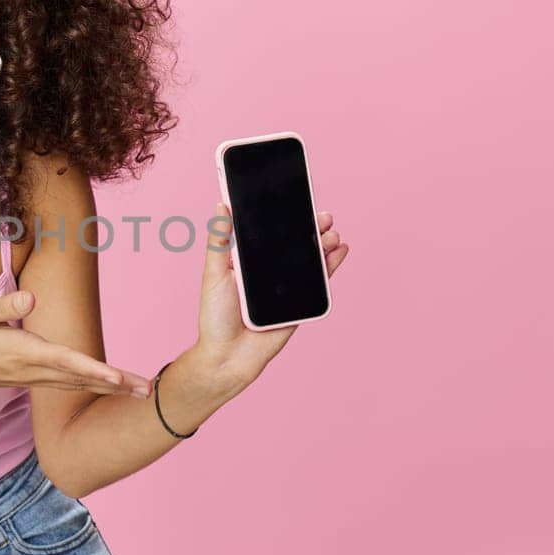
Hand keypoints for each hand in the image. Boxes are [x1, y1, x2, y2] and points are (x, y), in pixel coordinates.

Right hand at [0, 290, 148, 399]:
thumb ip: (3, 304)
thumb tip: (32, 296)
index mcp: (23, 352)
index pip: (64, 361)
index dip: (92, 369)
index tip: (117, 377)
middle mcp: (34, 370)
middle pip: (82, 379)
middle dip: (116, 385)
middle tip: (148, 390)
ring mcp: (36, 379)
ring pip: (81, 387)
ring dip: (112, 391)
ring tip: (142, 392)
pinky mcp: (37, 380)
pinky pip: (72, 388)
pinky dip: (95, 389)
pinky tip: (113, 389)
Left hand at [193, 204, 350, 394]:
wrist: (228, 357)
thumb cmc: (215, 316)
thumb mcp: (214, 274)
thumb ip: (220, 241)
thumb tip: (222, 206)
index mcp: (249, 259)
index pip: (269, 231)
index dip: (284, 215)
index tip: (296, 197)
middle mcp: (270, 269)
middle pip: (295, 242)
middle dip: (311, 226)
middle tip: (322, 215)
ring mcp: (287, 286)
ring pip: (310, 258)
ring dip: (324, 243)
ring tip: (331, 232)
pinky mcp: (300, 302)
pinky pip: (319, 281)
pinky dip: (331, 265)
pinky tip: (339, 250)